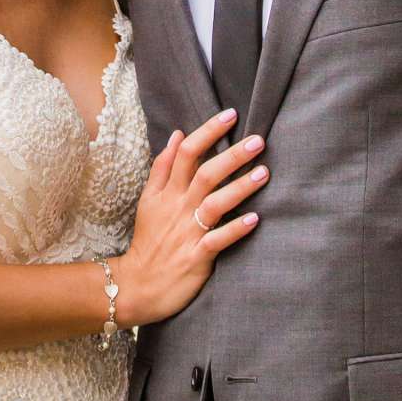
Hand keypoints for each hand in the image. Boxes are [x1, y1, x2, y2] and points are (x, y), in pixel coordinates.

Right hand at [114, 110, 266, 327]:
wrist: (137, 285)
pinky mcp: (196, 257)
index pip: (187, 153)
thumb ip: (163, 167)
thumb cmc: (149, 239)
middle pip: (205, 173)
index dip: (208, 131)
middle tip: (258, 140)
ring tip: (264, 173)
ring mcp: (187, 232)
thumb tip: (179, 134)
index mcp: (167, 192)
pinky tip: (255, 219)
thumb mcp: (149, 199)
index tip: (231, 115)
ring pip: (214, 203)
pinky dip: (235, 229)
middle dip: (232, 155)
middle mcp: (178, 208)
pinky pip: (217, 240)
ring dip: (240, 188)